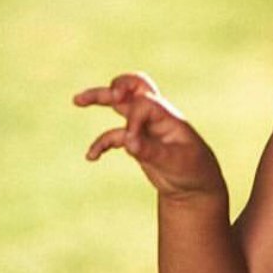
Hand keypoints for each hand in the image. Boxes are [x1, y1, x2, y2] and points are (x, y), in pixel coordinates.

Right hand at [73, 73, 223, 199]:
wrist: (196, 185)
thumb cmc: (193, 170)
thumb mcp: (176, 162)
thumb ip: (152, 151)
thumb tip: (129, 142)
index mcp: (168, 116)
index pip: (143, 104)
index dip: (133, 119)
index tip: (132, 142)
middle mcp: (155, 116)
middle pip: (132, 89)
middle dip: (114, 87)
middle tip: (100, 93)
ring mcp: (144, 127)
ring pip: (119, 106)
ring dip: (99, 99)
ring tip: (76, 100)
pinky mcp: (136, 141)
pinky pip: (115, 136)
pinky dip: (102, 144)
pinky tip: (91, 157)